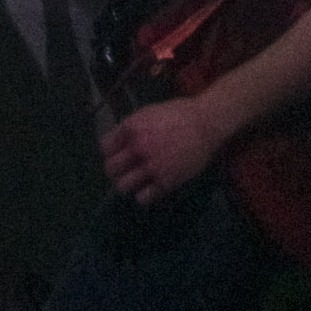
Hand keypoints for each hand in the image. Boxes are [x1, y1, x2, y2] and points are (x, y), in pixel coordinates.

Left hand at [101, 98, 224, 205]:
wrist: (206, 123)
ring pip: (123, 186)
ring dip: (127, 184)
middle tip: (124, 169)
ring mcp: (152, 166)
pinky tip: (149, 188)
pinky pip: (143, 198)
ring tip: (135, 181)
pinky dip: (143, 195)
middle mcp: (138, 148)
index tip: (117, 153)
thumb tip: (117, 142)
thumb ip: (131, 128)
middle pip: (110, 169)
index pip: (105, 148)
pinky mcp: (166, 181)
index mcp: (132, 128)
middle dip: (115, 170)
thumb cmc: (178, 114)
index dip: (110, 151)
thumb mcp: (148, 112)